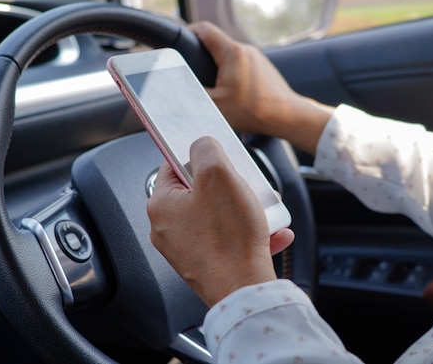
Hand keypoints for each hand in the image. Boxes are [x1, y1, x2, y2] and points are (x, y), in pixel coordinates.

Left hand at [147, 136, 287, 306]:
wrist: (243, 289)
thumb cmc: (228, 237)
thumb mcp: (217, 174)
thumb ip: (206, 149)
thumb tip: (201, 145)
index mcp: (161, 204)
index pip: (172, 166)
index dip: (198, 157)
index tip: (216, 156)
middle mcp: (168, 228)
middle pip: (198, 191)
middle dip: (228, 185)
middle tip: (245, 185)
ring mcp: (186, 249)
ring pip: (216, 215)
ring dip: (243, 208)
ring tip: (263, 209)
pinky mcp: (206, 264)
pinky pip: (228, 239)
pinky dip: (249, 232)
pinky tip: (271, 232)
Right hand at [189, 21, 333, 154]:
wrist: (287, 117)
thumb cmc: (254, 111)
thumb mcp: (214, 105)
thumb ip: (192, 93)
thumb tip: (175, 88)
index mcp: (232, 52)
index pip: (203, 29)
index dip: (187, 33)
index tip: (178, 43)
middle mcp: (246, 50)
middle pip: (216, 43)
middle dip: (201, 55)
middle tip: (191, 71)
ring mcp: (257, 58)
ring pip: (229, 55)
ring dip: (218, 66)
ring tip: (212, 86)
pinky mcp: (263, 68)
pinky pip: (241, 64)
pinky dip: (231, 74)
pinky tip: (230, 92)